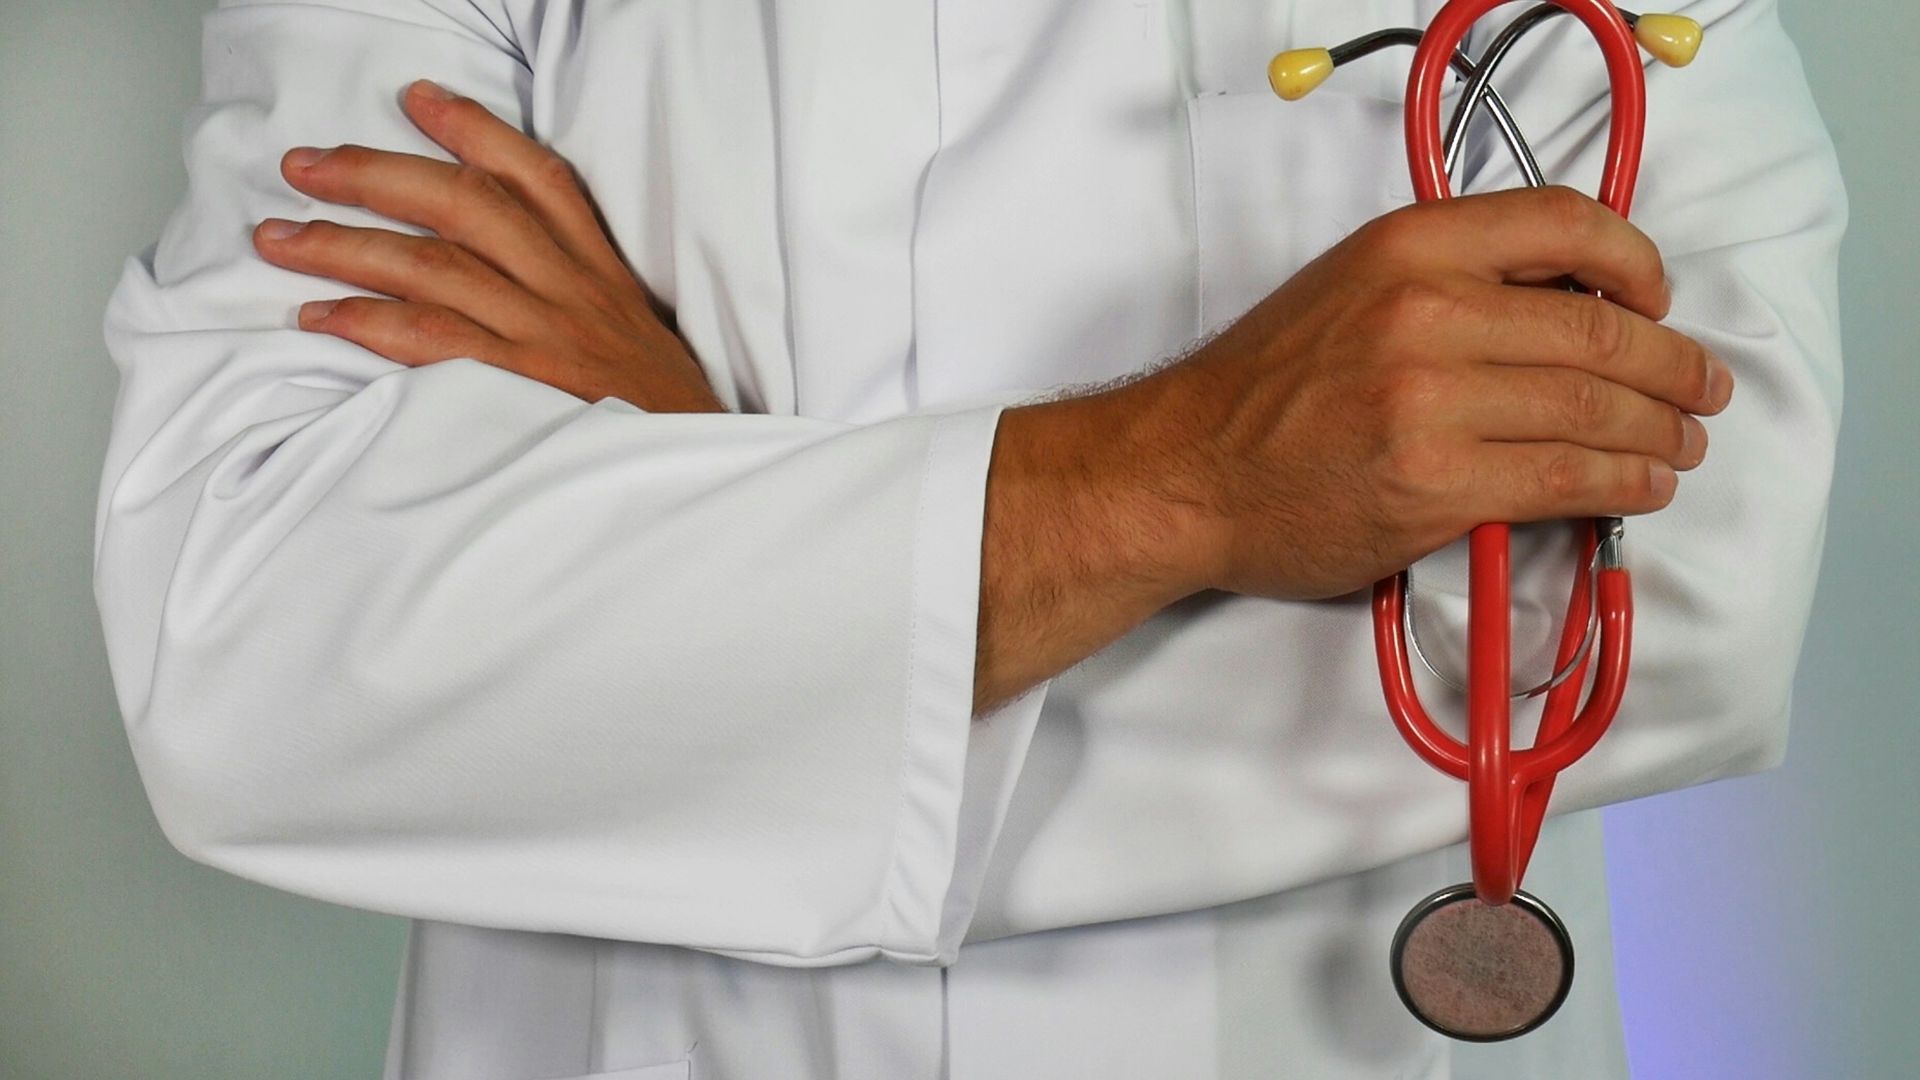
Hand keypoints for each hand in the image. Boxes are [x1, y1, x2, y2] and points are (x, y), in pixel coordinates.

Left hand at [252, 78, 723, 413]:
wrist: (697, 472)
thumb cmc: (659, 415)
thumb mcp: (636, 336)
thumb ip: (579, 296)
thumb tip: (501, 270)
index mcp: (600, 272)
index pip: (538, 178)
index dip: (474, 129)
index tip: (416, 99)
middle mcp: (570, 291)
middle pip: (464, 205)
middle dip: (375, 175)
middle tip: (303, 166)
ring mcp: (544, 337)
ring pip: (432, 266)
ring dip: (344, 245)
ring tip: (278, 237)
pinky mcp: (521, 388)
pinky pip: (432, 342)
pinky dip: (368, 323)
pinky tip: (319, 315)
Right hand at [1113, 185, 1733, 601]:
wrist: (1185, 471)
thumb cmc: (1261, 390)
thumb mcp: (1348, 287)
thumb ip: (1447, 280)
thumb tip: (1566, 305)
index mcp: (1408, 246)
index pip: (1565, 223)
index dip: (1637, 262)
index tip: (1658, 298)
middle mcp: (1426, 312)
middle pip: (1600, 328)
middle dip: (1673, 365)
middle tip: (1700, 388)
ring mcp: (1433, 402)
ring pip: (1595, 408)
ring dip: (1661, 430)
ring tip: (1682, 443)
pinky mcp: (1437, 485)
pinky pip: (1567, 478)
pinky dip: (1624, 482)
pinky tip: (1641, 485)